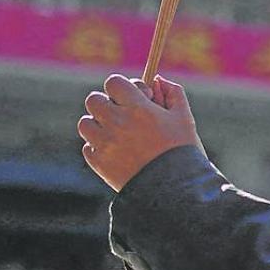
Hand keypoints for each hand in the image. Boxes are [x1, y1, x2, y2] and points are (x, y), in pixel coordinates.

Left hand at [78, 75, 203, 191]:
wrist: (174, 190)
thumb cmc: (182, 151)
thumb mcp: (184, 118)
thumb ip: (173, 93)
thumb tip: (159, 79)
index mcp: (137, 108)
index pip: (113, 82)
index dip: (123, 87)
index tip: (135, 97)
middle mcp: (117, 123)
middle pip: (94, 100)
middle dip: (107, 103)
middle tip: (122, 114)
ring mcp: (105, 144)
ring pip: (85, 123)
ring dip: (98, 125)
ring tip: (116, 134)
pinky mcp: (99, 164)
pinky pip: (88, 147)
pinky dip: (98, 148)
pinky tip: (116, 153)